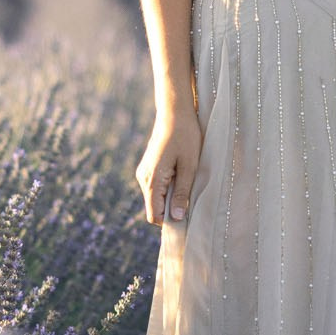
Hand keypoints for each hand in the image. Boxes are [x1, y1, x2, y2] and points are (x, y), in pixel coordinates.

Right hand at [138, 102, 202, 224]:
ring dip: (171, 197)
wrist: (174, 112)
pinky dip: (168, 188)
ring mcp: (144, 172)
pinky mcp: (148, 167)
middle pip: (155, 208)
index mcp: (152, 180)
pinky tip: (181, 176)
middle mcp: (143, 178)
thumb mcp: (189, 166)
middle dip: (171, 209)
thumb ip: (182, 193)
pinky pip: (156, 187)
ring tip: (188, 183)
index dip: (169, 223)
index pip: (154, 215)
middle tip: (192, 201)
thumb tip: (176, 217)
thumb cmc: (185, 137)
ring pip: (156, 198)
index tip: (187, 221)